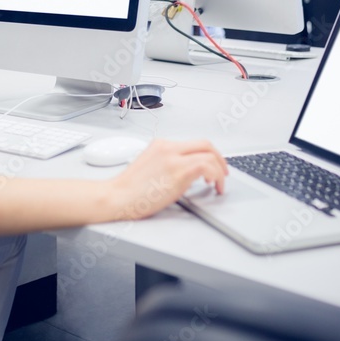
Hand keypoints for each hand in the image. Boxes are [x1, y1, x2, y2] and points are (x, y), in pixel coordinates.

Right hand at [109, 139, 227, 220]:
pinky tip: (213, 185)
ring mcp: (173, 157)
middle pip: (205, 144)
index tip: (212, 166)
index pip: (193, 144)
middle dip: (219, 158)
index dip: (208, 155)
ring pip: (209, 153)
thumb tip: (188, 173)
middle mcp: (168, 147)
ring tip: (218, 184)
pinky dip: (215, 175)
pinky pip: (206, 165)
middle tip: (222, 172)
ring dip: (219, 169)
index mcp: (160, 145)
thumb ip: (168, 164)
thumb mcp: (149, 168)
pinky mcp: (178, 171)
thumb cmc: (129, 190)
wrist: (116, 196)